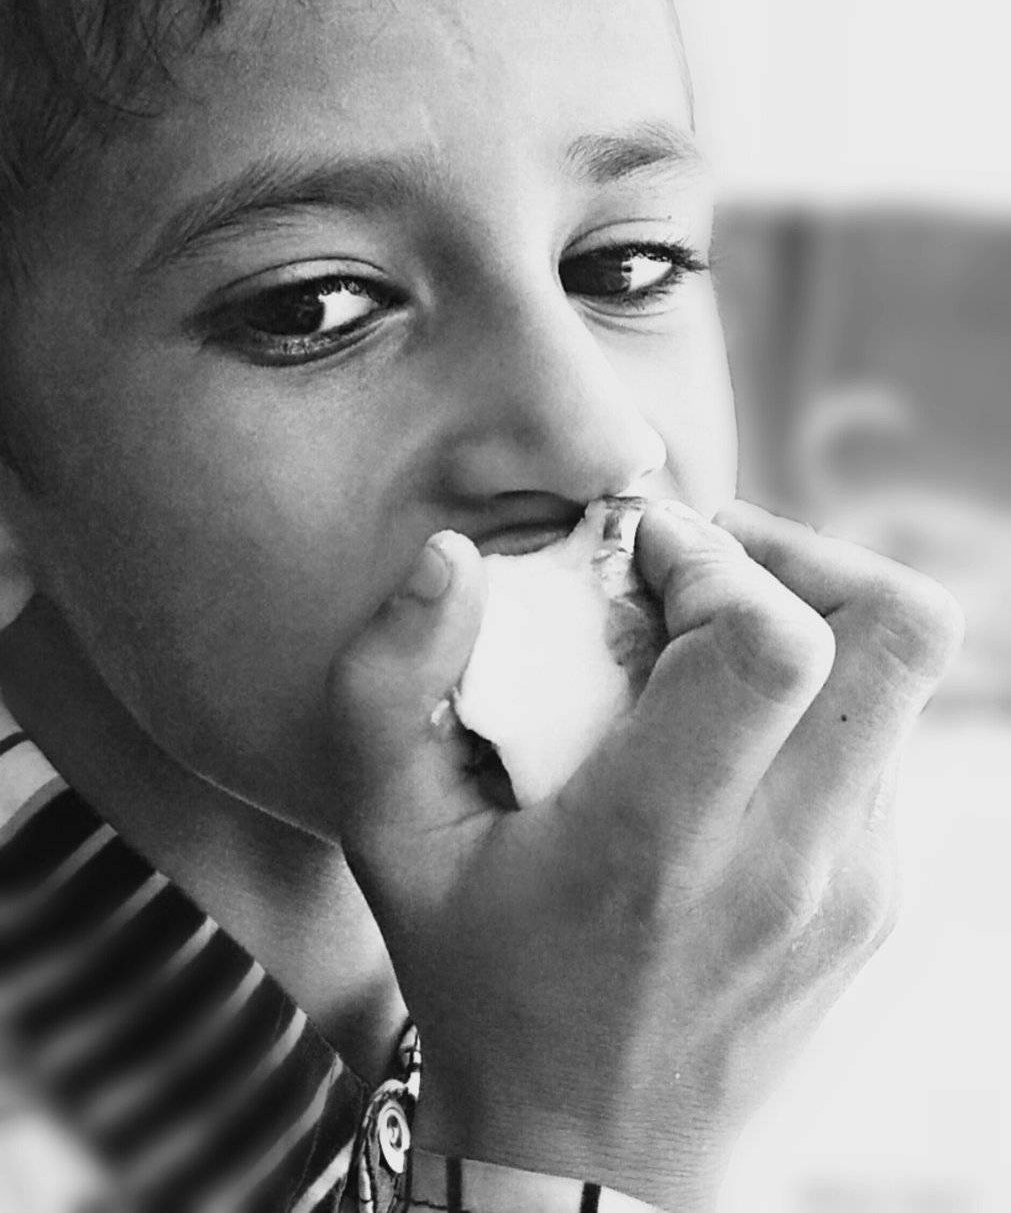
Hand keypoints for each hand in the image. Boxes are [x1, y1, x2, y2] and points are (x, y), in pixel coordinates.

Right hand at [328, 502, 963, 1210]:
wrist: (586, 1161)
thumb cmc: (478, 985)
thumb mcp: (390, 839)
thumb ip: (389, 684)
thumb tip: (450, 555)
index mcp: (662, 846)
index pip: (773, 642)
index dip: (715, 557)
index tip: (640, 558)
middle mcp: (791, 865)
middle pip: (900, 628)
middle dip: (802, 558)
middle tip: (702, 575)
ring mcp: (855, 885)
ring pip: (903, 674)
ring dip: (813, 619)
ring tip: (708, 642)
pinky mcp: (877, 898)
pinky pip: (883, 737)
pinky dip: (817, 693)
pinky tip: (724, 729)